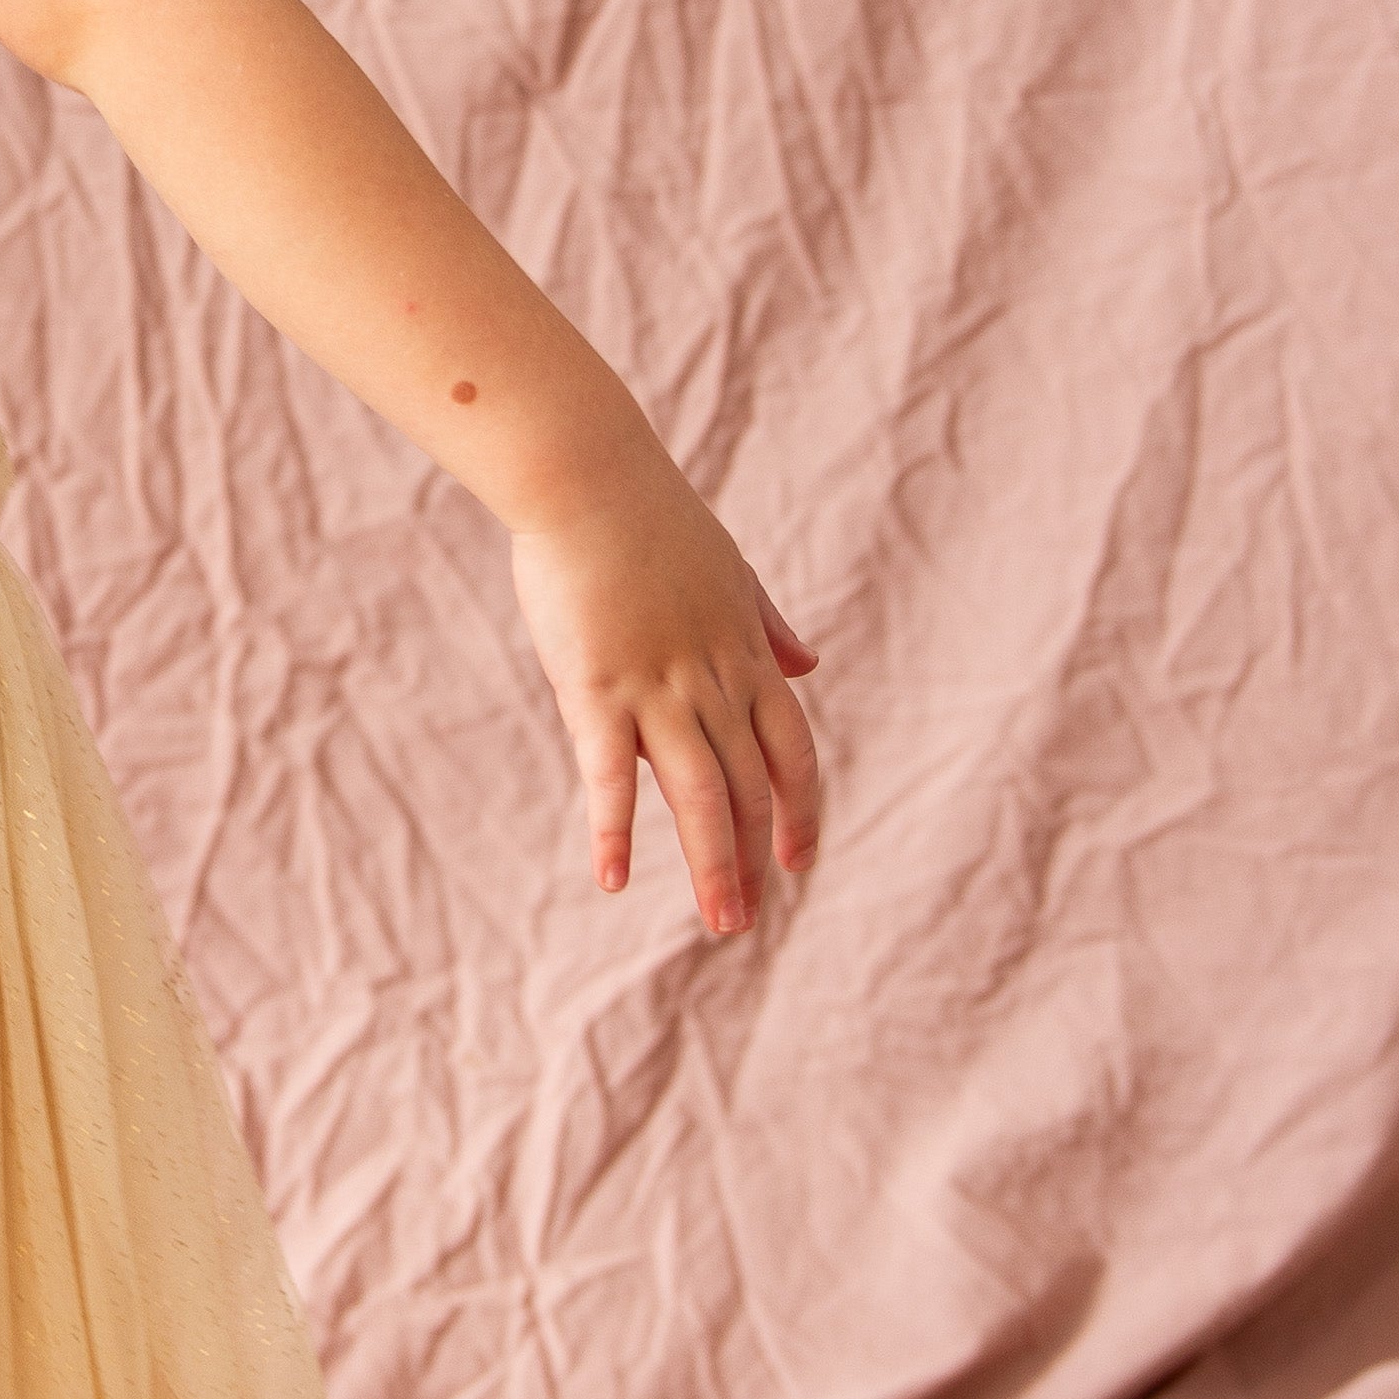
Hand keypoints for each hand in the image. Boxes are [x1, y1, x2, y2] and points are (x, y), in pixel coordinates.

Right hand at [509, 475, 821, 941]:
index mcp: (744, 653)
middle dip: (755, 859)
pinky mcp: (596, 687)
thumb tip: (810, 664)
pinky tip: (615, 879)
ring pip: (700, 792)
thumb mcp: (728, 571)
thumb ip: (768, 626)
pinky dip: (615, 830)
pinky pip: (610, 775)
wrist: (588, 476)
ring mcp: (657, 686)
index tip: (801, 859)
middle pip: (751, 785)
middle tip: (746, 920)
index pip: (791, 750)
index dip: (801, 809)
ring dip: (714, 865)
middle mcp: (712, 678)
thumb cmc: (648, 519)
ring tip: (724, 923)